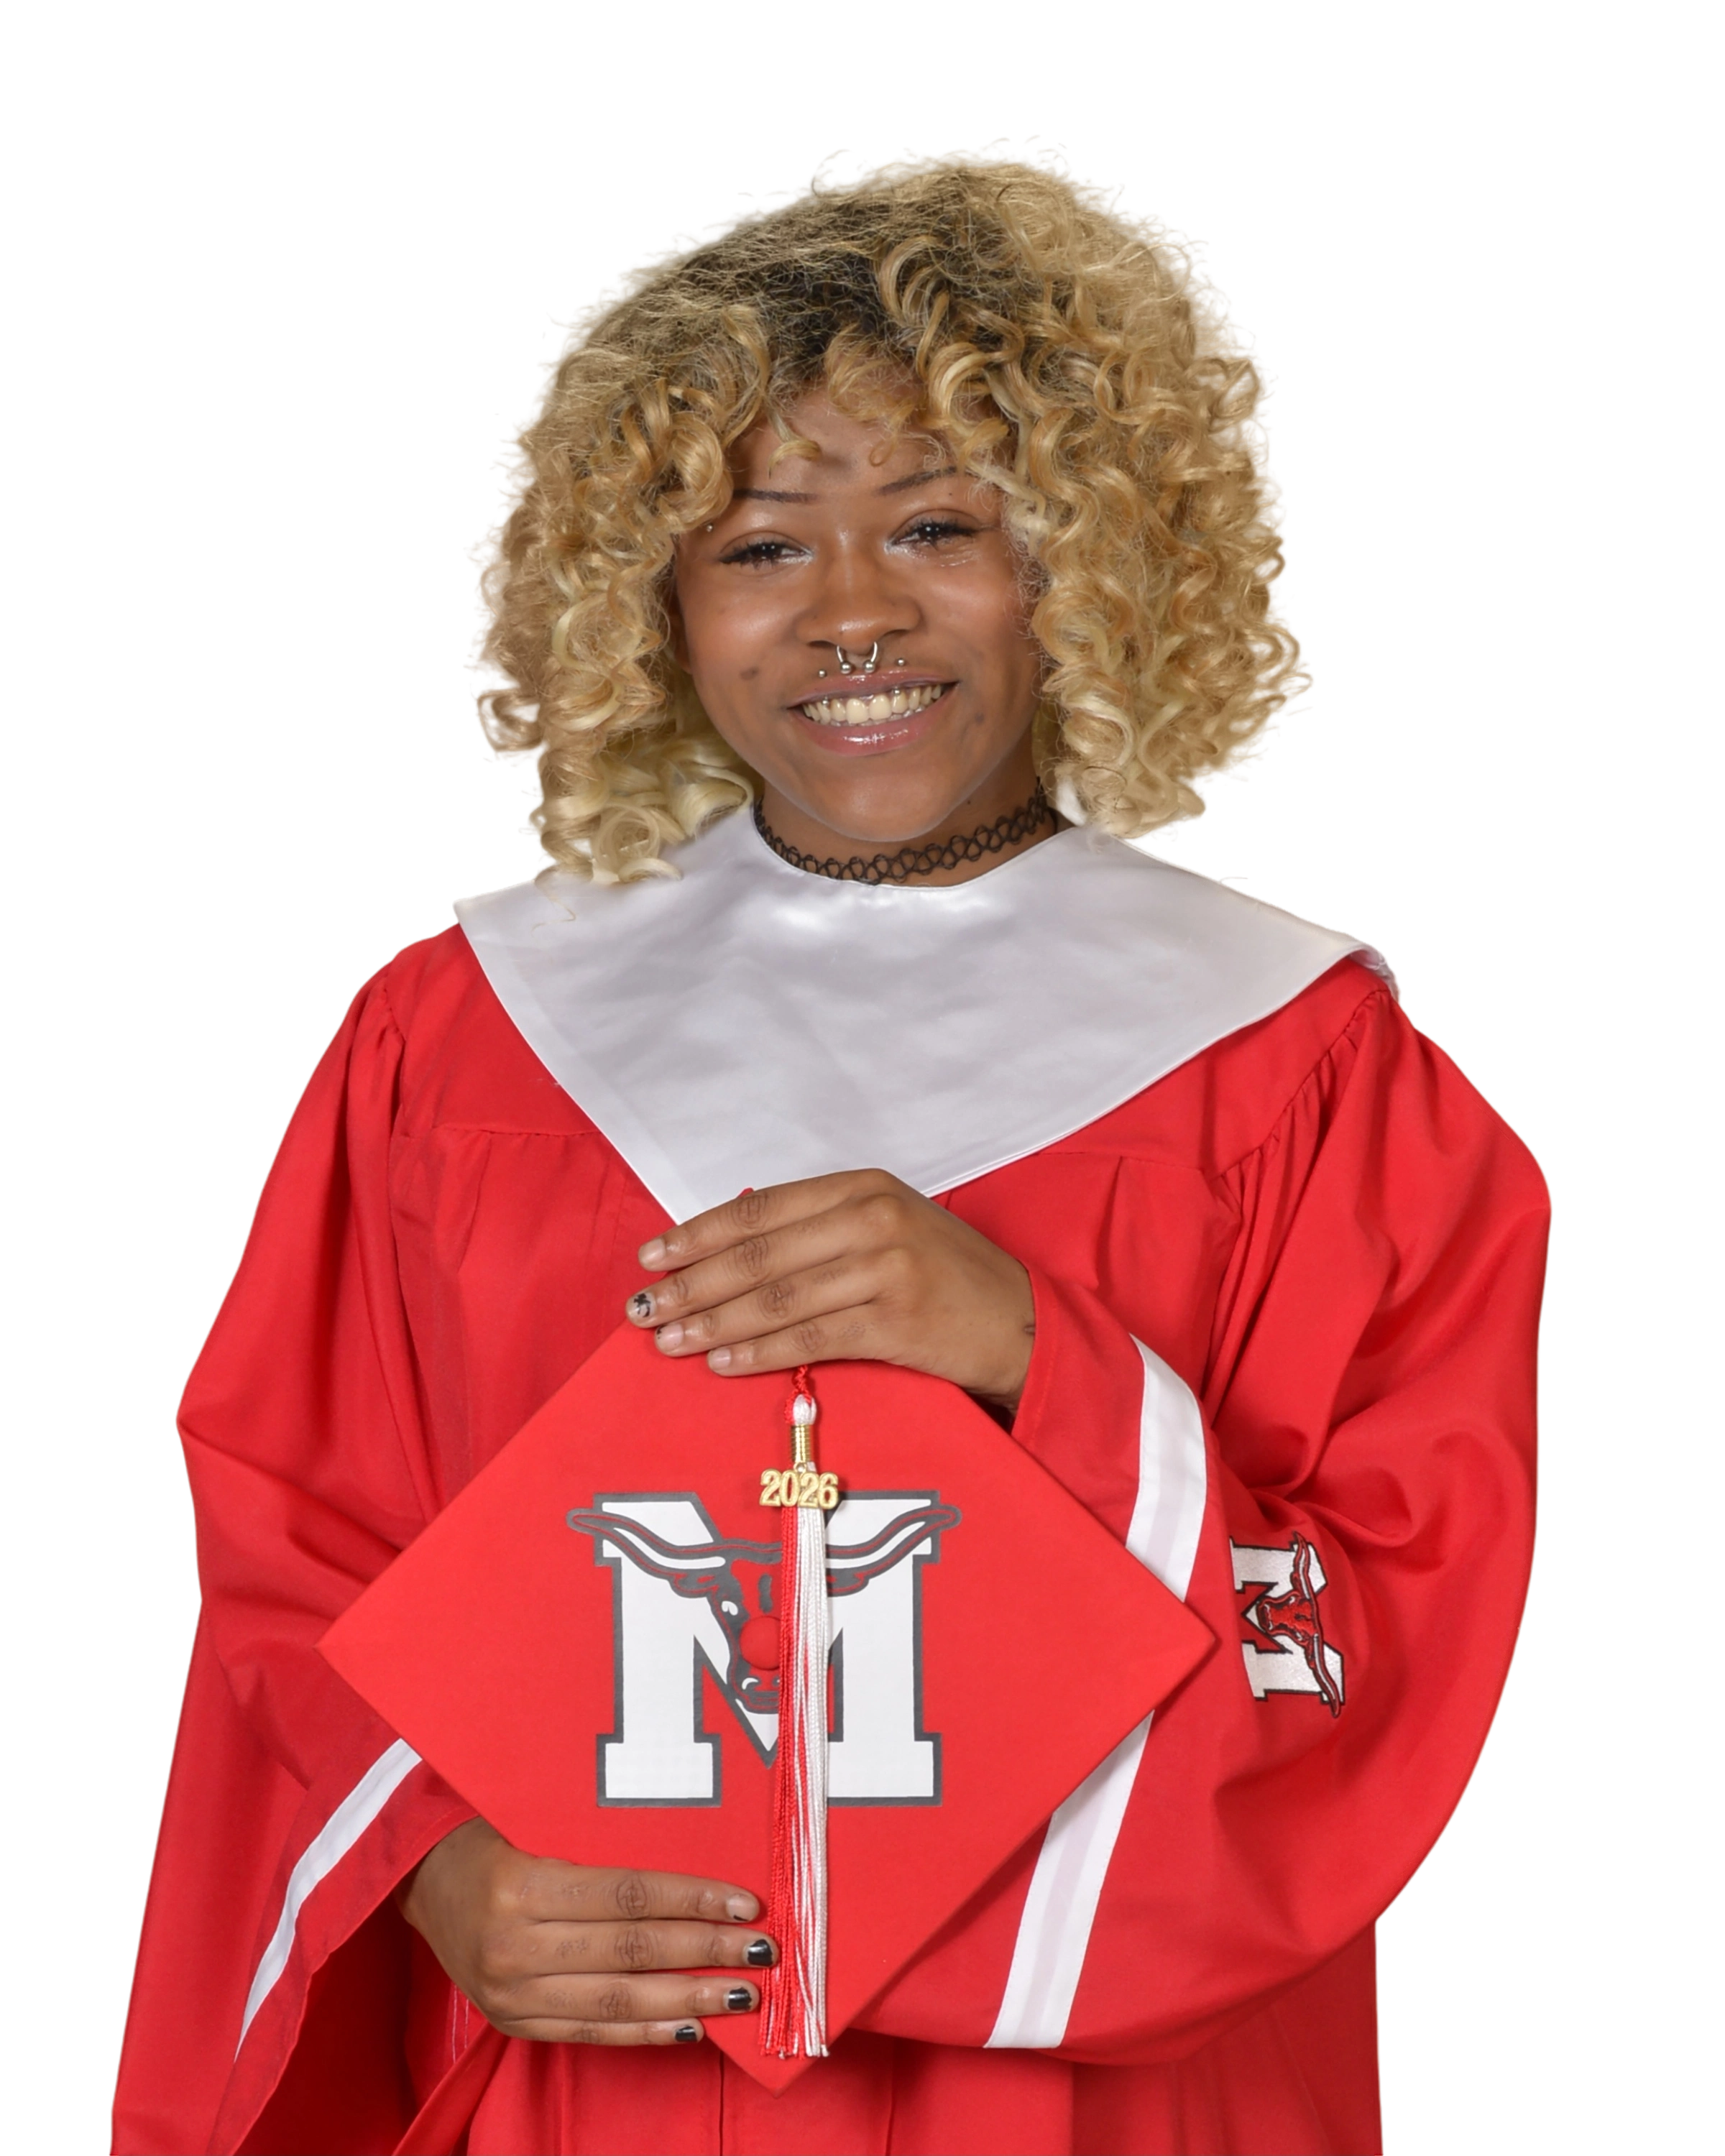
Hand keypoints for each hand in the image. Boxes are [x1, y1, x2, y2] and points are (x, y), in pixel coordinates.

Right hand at [397, 1817, 776, 2045]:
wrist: (418, 1879)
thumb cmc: (489, 1832)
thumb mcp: (533, 1819)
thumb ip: (601, 1840)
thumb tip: (694, 1851)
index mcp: (521, 1885)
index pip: (628, 1896)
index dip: (692, 1901)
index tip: (747, 1904)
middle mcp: (514, 1946)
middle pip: (631, 1951)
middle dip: (705, 1951)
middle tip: (763, 1951)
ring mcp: (511, 1993)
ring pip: (617, 2001)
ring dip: (688, 1998)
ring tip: (741, 1994)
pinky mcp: (512, 2022)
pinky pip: (590, 2032)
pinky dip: (644, 2033)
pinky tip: (690, 2026)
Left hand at [626, 1170, 1035, 1410]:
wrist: (1022, 1321)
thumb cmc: (945, 1276)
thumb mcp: (887, 1227)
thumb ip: (818, 1229)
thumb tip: (727, 1252)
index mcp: (862, 1185)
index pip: (760, 1209)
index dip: (697, 1233)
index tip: (650, 1257)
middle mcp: (872, 1217)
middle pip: (758, 1255)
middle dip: (690, 1284)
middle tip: (641, 1308)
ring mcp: (887, 1268)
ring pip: (776, 1299)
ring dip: (712, 1323)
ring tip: (667, 1341)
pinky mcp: (897, 1321)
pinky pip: (810, 1338)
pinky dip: (759, 1353)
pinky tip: (722, 1364)